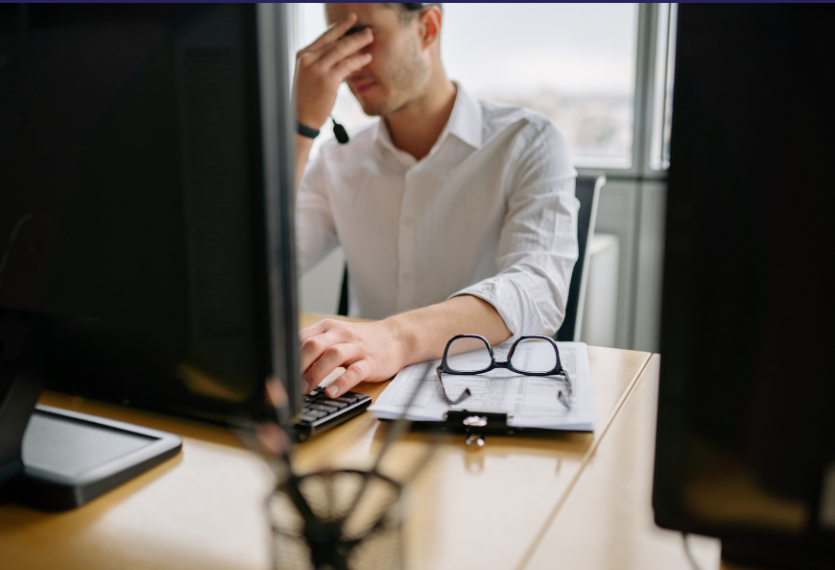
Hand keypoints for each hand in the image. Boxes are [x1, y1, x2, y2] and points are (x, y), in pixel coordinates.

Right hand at [295, 13, 372, 128]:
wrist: (300, 119)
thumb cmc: (307, 99)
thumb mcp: (311, 76)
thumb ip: (324, 64)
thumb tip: (344, 55)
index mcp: (303, 56)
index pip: (324, 37)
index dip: (339, 27)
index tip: (351, 19)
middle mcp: (308, 59)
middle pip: (334, 42)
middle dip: (353, 34)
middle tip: (367, 30)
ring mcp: (317, 69)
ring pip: (341, 50)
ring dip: (357, 43)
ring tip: (370, 38)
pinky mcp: (327, 80)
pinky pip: (346, 66)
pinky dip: (358, 60)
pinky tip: (367, 58)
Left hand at [299, 318, 408, 397]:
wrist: (396, 338)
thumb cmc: (361, 341)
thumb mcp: (336, 336)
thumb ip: (315, 346)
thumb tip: (290, 364)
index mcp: (328, 328)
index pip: (302, 338)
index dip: (288, 355)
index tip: (280, 372)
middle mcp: (341, 335)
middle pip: (314, 345)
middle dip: (299, 365)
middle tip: (290, 384)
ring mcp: (357, 348)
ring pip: (333, 356)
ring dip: (316, 374)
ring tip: (306, 390)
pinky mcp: (371, 362)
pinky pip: (355, 372)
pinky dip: (341, 383)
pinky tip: (332, 392)